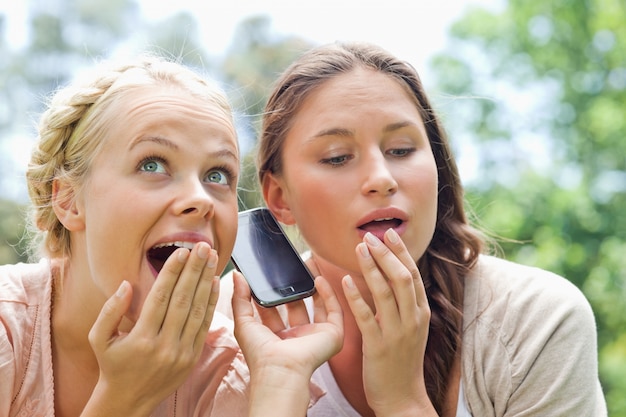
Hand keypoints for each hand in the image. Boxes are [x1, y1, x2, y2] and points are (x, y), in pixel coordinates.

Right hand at [84, 242, 219, 415]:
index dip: (172, 272)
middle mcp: (164, 345)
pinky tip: (214, 283)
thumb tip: (126, 284)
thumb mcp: (99, 338)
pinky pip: (204, 325)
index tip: (181, 252)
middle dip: (194, 270)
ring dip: (206, 281)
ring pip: (197, 310)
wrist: (128, 400)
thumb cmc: (112, 364)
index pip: (161, 297)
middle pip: (183, 299)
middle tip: (203, 247)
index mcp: (140, 338)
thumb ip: (110, 310)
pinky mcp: (192, 357)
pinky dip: (210, 303)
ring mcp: (181, 352)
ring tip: (211, 259)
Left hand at [232, 271, 342, 416]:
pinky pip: (334, 310)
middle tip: (291, 266)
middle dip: (295, 286)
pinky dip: (328, 294)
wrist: (281, 370)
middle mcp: (297, 337)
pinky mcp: (332, 334)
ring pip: (318, 305)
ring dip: (313, 285)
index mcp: (276, 337)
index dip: (273, 291)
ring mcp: (315, 335)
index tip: (270, 273)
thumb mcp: (243, 322)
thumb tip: (237, 275)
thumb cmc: (261, 354)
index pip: (275, 309)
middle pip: (298, 305)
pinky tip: (319, 279)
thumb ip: (240, 298)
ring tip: (308, 265)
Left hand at [342, 229, 435, 415]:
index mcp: (421, 313)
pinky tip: (345, 280)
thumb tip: (390, 275)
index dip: (400, 252)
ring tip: (359, 249)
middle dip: (386, 254)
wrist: (402, 397)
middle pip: (402, 278)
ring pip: (386, 293)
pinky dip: (356, 296)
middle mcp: (413, 319)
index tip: (388, 234)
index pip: (413, 274)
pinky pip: (366, 316)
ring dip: (372, 267)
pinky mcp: (378, 346)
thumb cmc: (402, 360)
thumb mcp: (410, 328)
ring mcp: (397, 333)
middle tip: (370, 235)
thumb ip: (403, 303)